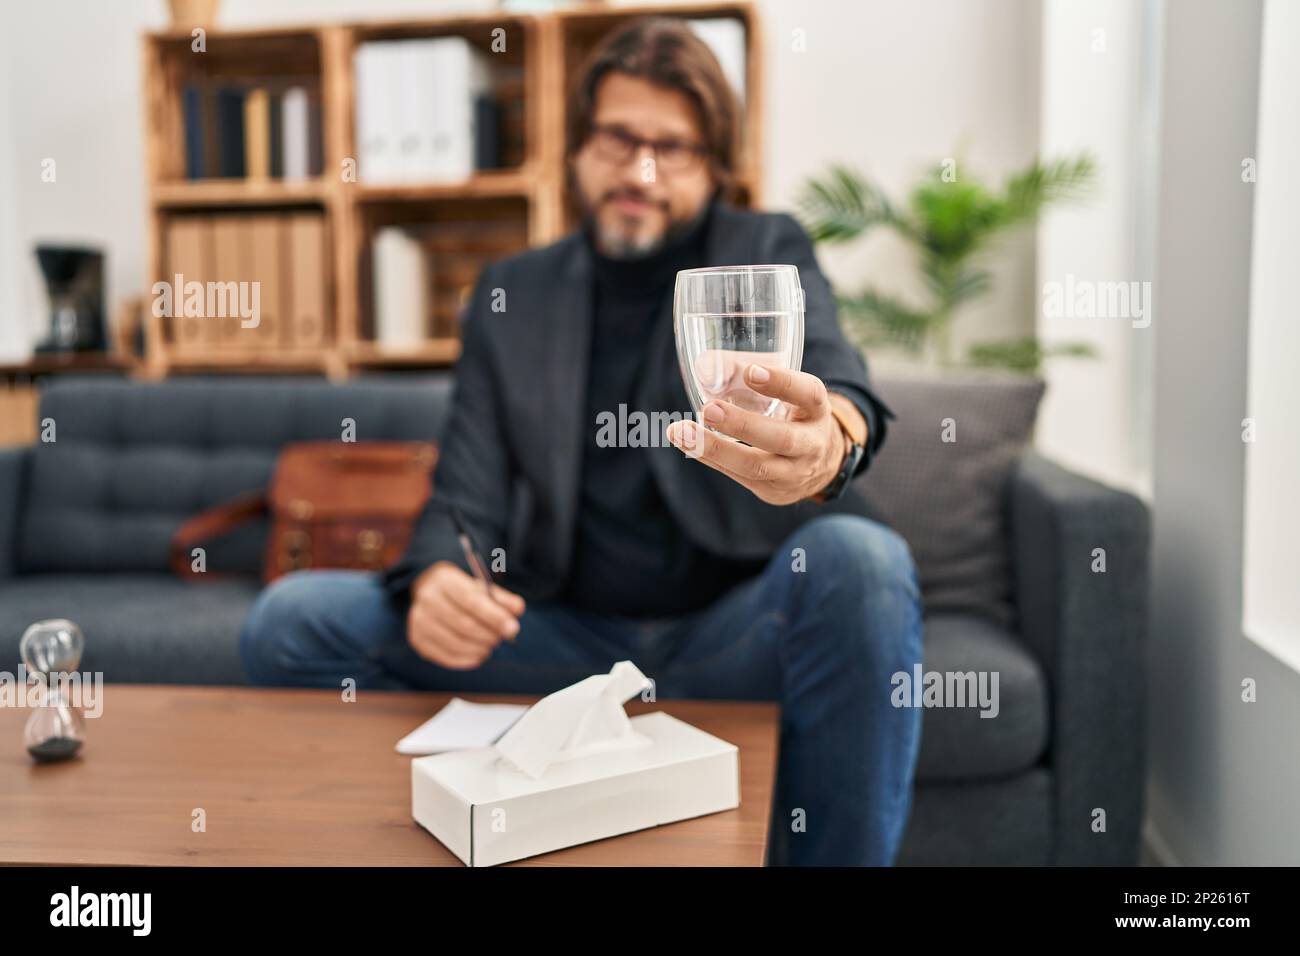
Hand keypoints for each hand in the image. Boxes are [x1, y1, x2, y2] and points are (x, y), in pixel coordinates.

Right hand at [407, 561, 524, 669]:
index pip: (472, 601)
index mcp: (445, 581)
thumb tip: (518, 610)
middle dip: (489, 634)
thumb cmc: (462, 591)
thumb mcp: (481, 587)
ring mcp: (419, 621)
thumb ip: (502, 599)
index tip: (513, 628)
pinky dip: (466, 660)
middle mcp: (428, 600)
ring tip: (491, 645)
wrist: (430, 590)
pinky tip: (478, 656)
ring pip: (455, 642)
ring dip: (479, 648)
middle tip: (502, 638)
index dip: (494, 616)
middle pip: (464, 624)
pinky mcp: (417, 640)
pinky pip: (445, 656)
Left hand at [666, 364, 855, 505]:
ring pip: (756, 466)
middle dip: (743, 425)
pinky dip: (709, 456)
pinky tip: (685, 441)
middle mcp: (811, 444)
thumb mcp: (779, 389)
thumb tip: (704, 368)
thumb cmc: (788, 412)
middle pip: (782, 439)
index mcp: (817, 410)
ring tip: (680, 430)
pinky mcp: (771, 490)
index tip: (752, 372)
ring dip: (715, 448)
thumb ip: (743, 372)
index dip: (782, 383)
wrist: (818, 463)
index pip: (808, 394)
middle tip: (709, 409)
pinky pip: (737, 475)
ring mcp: (793, 472)